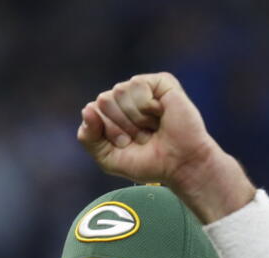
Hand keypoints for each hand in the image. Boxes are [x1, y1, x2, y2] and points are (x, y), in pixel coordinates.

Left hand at [77, 72, 218, 187]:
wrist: (181, 165)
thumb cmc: (149, 162)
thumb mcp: (108, 158)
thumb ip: (88, 138)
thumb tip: (87, 108)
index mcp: (111, 113)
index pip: (92, 112)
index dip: (109, 133)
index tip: (128, 145)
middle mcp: (124, 97)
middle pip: (103, 100)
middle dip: (121, 125)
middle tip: (142, 136)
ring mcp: (142, 88)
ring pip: (119, 91)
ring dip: (136, 118)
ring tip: (152, 127)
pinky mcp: (161, 82)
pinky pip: (137, 85)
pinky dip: (147, 106)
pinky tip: (160, 114)